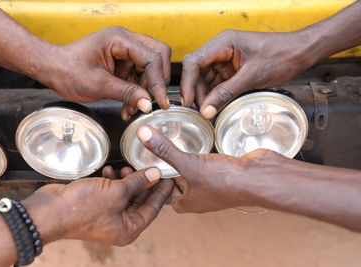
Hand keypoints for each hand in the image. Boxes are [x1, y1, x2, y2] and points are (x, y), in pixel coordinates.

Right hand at [22, 167, 172, 245]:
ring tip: (125, 167)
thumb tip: (155, 173)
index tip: (169, 176)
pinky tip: (108, 170)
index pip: (153, 208)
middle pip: (140, 201)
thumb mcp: (116, 192)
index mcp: (129, 229)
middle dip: (143, 183)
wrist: (50, 211)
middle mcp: (120, 225)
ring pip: (125, 195)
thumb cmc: (83, 207)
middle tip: (150, 166)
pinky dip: (112, 181)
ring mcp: (107, 216)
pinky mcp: (96, 206)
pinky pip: (111, 193)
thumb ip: (138, 182)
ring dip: (126, 180)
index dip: (161, 191)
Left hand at [37, 26, 170, 119]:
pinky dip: (137, 92)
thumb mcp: (97, 85)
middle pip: (157, 57)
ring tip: (133, 109)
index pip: (151, 58)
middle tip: (153, 102)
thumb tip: (147, 104)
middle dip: (157, 82)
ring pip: (150, 69)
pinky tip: (128, 107)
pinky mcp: (123, 63)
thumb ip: (126, 93)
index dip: (158, 82)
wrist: (52, 69)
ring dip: (145, 91)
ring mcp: (125, 51)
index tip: (161, 102)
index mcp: (120, 39)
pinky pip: (139, 76)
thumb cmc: (67, 70)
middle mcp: (126, 41)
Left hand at [136, 125, 284, 212]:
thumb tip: (142, 135)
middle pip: (178, 182)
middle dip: (168, 168)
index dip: (154, 182)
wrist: (261, 178)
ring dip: (185, 159)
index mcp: (188, 203)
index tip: (146, 166)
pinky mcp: (225, 172)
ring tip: (173, 143)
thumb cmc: (226, 181)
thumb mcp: (188, 164)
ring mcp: (214, 185)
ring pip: (193, 171)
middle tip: (156, 151)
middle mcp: (200, 196)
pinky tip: (198, 141)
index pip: (164, 195)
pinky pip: (208, 163)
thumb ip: (165, 150)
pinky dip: (202, 153)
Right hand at [180, 30, 316, 118]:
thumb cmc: (282, 54)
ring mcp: (225, 60)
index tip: (187, 101)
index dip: (187, 82)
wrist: (301, 53)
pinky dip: (216, 96)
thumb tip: (207, 110)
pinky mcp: (232, 70)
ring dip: (206, 96)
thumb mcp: (252, 76)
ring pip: (205, 80)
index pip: (194, 61)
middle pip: (197, 72)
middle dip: (197, 92)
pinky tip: (217, 107)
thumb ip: (227, 93)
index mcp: (223, 42)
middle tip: (201, 111)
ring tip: (209, 113)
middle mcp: (220, 49)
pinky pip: (217, 84)